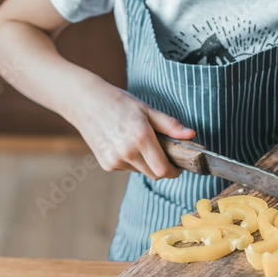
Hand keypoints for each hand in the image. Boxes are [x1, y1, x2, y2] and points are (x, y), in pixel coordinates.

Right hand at [70, 81, 194, 179]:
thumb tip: (191, 135)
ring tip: (138, 142)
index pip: (164, 169)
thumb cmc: (118, 102)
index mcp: (141, 138)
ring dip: (146, 163)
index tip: (178, 165)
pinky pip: (127, 169)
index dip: (174, 170)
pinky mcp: (106, 164)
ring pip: (141, 172)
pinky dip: (131, 161)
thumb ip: (170, 125)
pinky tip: (124, 144)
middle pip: (154, 174)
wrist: (85, 102)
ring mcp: (115, 160)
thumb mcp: (147, 110)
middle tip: (162, 152)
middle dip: (162, 167)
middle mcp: (127, 152)